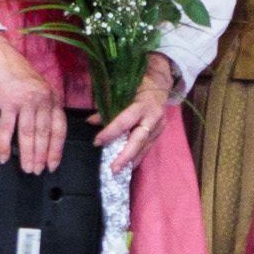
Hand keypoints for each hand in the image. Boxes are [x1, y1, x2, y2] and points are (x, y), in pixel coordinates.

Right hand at [0, 32, 67, 170]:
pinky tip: (4, 156)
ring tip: (27, 168)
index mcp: (53, 99)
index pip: (59, 129)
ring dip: (27, 154)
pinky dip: (4, 144)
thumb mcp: (41, 91)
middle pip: (44, 134)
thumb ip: (46, 109)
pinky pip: (7, 128)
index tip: (54, 164)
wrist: (1, 60)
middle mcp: (42, 100)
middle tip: (38, 171)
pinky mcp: (8, 102)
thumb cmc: (20, 77)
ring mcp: (26, 100)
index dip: (56, 149)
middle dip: (41, 155)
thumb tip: (46, 137)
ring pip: (28, 133)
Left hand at [95, 54, 181, 173]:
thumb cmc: (139, 84)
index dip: (110, 132)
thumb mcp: (123, 90)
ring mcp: (159, 127)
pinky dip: (138, 157)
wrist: (162, 82)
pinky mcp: (160, 132)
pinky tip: (129, 166)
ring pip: (145, 147)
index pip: (125, 122)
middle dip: (125, 156)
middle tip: (113, 169)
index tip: (97, 142)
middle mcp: (153, 118)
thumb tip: (91, 122)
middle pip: (139, 140)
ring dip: (131, 160)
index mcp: (143, 105)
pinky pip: (148, 147)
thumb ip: (108, 106)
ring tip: (119, 172)